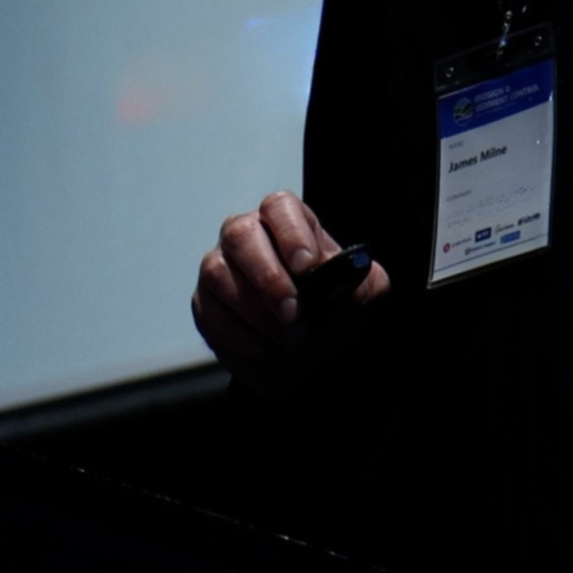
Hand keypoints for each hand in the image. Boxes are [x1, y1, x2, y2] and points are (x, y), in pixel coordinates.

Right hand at [191, 189, 389, 386]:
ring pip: (219, 274)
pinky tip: (264, 349)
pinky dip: (239, 336)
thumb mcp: (362, 300)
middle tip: (294, 313)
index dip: (291, 233)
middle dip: (268, 276)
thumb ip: (366, 284)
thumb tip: (352, 278)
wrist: (309, 364)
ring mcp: (220, 268)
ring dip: (256, 312)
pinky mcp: (205, 304)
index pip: (279, 207)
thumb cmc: (332, 316)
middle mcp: (247, 237)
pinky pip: (210, 314)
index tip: (308, 266)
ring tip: (288, 339)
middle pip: (241, 235)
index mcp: (286, 223)